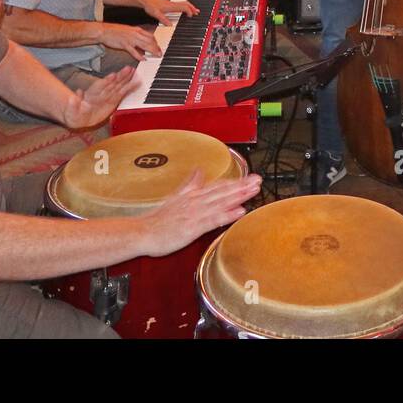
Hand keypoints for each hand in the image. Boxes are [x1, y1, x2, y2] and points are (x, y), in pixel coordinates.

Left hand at [65, 65, 136, 127]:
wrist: (79, 117)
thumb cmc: (74, 114)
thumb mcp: (71, 110)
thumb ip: (73, 104)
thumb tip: (73, 98)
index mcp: (91, 95)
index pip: (100, 86)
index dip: (106, 81)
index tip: (113, 76)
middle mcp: (100, 94)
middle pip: (111, 83)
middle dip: (120, 76)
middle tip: (128, 69)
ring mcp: (107, 96)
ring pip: (118, 86)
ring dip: (126, 79)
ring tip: (134, 72)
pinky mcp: (113, 101)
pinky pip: (123, 93)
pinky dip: (130, 88)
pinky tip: (137, 82)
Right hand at [100, 23, 160, 59]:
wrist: (103, 31)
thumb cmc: (114, 31)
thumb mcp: (128, 31)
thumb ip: (136, 35)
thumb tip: (143, 41)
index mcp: (137, 30)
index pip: (150, 36)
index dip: (156, 42)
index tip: (159, 47)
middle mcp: (135, 34)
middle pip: (150, 41)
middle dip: (156, 48)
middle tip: (160, 53)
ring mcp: (130, 39)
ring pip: (144, 45)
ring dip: (152, 51)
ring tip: (156, 56)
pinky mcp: (124, 44)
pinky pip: (134, 51)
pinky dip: (140, 56)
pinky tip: (143, 59)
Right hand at [139, 170, 262, 257]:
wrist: (143, 232)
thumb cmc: (159, 219)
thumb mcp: (176, 196)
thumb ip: (190, 184)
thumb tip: (199, 170)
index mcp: (193, 195)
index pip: (219, 186)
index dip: (236, 181)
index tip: (251, 177)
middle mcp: (197, 201)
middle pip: (224, 191)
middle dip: (243, 185)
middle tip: (259, 180)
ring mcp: (196, 213)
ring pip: (222, 202)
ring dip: (239, 195)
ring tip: (254, 190)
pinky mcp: (193, 226)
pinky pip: (213, 219)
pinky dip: (228, 214)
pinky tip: (240, 211)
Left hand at [141, 0, 198, 24]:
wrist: (145, 0)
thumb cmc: (150, 5)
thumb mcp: (156, 14)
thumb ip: (163, 19)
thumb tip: (170, 25)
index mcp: (171, 6)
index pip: (183, 7)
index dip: (189, 11)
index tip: (191, 16)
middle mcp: (172, 4)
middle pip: (186, 4)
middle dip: (192, 8)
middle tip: (197, 12)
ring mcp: (170, 3)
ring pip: (183, 3)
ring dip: (189, 7)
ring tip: (193, 10)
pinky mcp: (168, 4)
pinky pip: (179, 4)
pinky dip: (184, 7)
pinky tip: (182, 10)